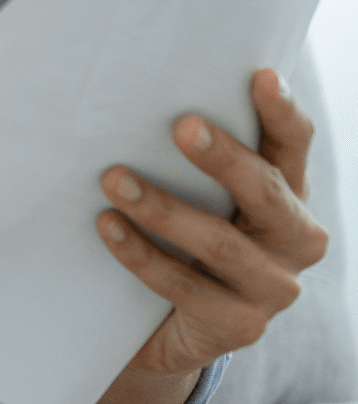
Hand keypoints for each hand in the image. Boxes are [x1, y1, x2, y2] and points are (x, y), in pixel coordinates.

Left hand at [84, 69, 330, 403]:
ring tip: (114, 179)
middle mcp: (294, 240)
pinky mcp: (239, 327)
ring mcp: (272, 288)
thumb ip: (189, 159)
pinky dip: (142, 254)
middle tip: (181, 126)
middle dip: (223, 159)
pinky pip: (185, 286)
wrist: (162, 328)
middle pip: (265, 192)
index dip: (281, 112)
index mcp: (287, 195)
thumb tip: (137, 92)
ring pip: (220, 244)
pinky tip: (108, 226)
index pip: (292, 147)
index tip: (259, 75)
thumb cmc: (177, 239)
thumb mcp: (195, 196)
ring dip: (164, 208)